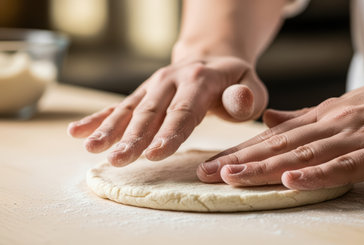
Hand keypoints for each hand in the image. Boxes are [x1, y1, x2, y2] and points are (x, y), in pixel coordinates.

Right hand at [67, 56, 267, 165]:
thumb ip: (246, 97)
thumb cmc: (235, 81)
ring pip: (129, 109)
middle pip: (151, 112)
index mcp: (200, 79)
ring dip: (110, 129)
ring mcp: (153, 86)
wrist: (211, 58)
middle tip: (118, 160)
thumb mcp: (250, 84)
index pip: (184, 110)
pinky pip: (118, 105)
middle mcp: (171, 80)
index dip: (169, 134)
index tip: (155, 155)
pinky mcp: (142, 93)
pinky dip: (97, 119)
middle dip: (133, 138)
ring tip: (92, 149)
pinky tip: (77, 132)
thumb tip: (237, 103)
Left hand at [197, 70, 363, 189]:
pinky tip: (291, 180)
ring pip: (302, 154)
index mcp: (322, 117)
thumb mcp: (343, 108)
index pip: (273, 136)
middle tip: (206, 173)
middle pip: (278, 146)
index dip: (241, 150)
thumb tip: (269, 119)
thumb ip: (304, 117)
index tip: (213, 162)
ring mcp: (354, 138)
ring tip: (232, 177)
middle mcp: (331, 125)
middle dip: (240, 160)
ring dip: (265, 167)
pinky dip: (316, 174)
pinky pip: (344, 166)